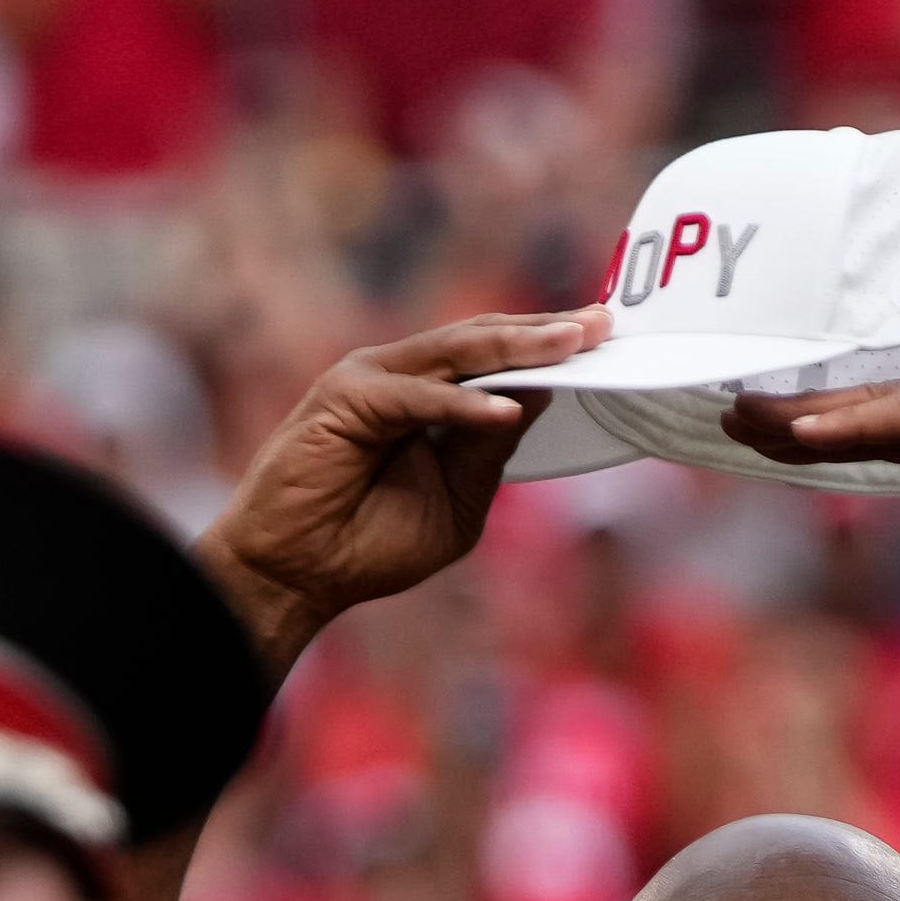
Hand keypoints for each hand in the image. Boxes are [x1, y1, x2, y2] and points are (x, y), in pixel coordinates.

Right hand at [195, 312, 608, 673]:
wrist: (295, 576)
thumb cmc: (365, 547)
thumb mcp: (454, 502)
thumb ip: (488, 452)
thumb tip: (538, 398)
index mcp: (428, 399)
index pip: (497, 359)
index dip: (547, 348)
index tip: (604, 338)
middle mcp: (401, 377)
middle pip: (484, 341)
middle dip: (545, 333)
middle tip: (601, 324)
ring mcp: (371, 379)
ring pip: (456, 353)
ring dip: (516, 348)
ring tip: (572, 345)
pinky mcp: (345, 398)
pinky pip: (418, 397)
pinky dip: (461, 405)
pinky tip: (506, 412)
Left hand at [719, 371, 899, 603]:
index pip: (887, 419)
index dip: (824, 425)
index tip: (764, 434)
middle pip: (871, 401)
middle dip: (797, 409)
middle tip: (727, 412)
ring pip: (880, 402)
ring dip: (807, 412)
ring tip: (742, 417)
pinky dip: (853, 424)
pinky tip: (801, 433)